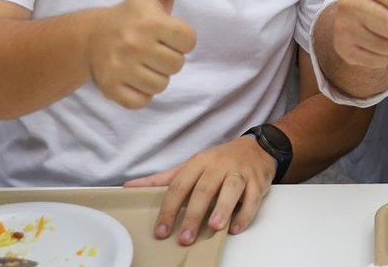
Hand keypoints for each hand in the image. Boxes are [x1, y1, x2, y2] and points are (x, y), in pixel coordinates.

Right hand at [86, 0, 197, 108]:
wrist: (90, 36)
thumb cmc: (131, 15)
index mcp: (150, 22)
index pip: (189, 41)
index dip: (183, 39)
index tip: (169, 34)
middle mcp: (135, 44)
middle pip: (177, 65)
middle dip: (170, 58)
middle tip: (154, 49)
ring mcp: (121, 68)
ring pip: (161, 85)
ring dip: (156, 77)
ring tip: (144, 63)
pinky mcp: (111, 87)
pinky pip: (141, 102)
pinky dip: (141, 94)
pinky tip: (134, 78)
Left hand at [125, 136, 274, 244]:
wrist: (257, 148)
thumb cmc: (220, 161)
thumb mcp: (191, 166)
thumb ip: (163, 179)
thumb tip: (129, 187)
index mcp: (199, 162)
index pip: (179, 186)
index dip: (169, 209)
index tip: (161, 231)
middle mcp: (219, 166)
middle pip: (204, 189)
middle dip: (193, 214)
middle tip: (184, 238)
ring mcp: (240, 173)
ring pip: (231, 190)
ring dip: (222, 208)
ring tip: (214, 227)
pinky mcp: (258, 181)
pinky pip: (252, 198)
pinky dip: (245, 214)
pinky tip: (235, 228)